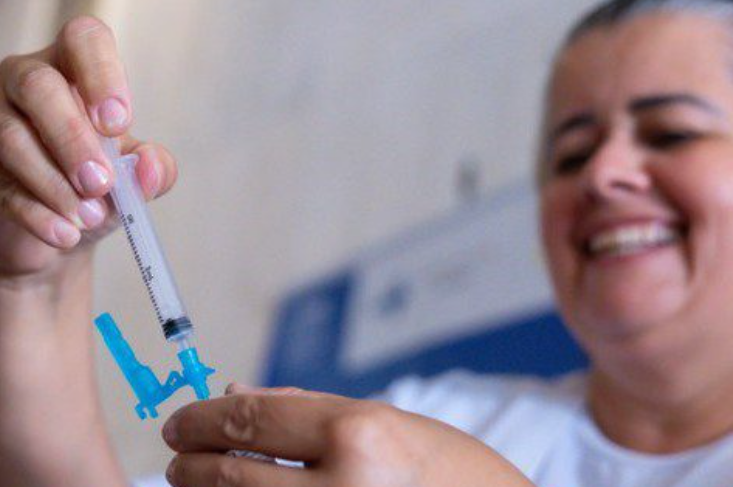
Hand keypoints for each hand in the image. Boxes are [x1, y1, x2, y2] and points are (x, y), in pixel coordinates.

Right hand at [0, 15, 176, 282]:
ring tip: (90, 216)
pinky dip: (37, 214)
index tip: (118, 122)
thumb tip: (150, 167)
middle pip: (38, 86)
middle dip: (72, 137)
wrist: (66, 231)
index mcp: (76, 71)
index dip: (101, 73)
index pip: (84, 39)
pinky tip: (65, 235)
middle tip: (101, 182)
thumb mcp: (137, 177)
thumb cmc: (103, 187)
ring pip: (10, 135)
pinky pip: (1, 184)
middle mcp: (28, 83)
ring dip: (55, 182)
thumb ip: (154, 169)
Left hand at [162, 384, 534, 486]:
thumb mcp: (387, 425)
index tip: (181, 422)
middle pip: (232, 472)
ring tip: (195, 480)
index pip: (252, 420)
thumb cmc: (451, 473)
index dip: (203, 419)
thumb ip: (305, 411)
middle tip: (176, 454)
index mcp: (359, 436)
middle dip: (191, 462)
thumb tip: (234, 397)